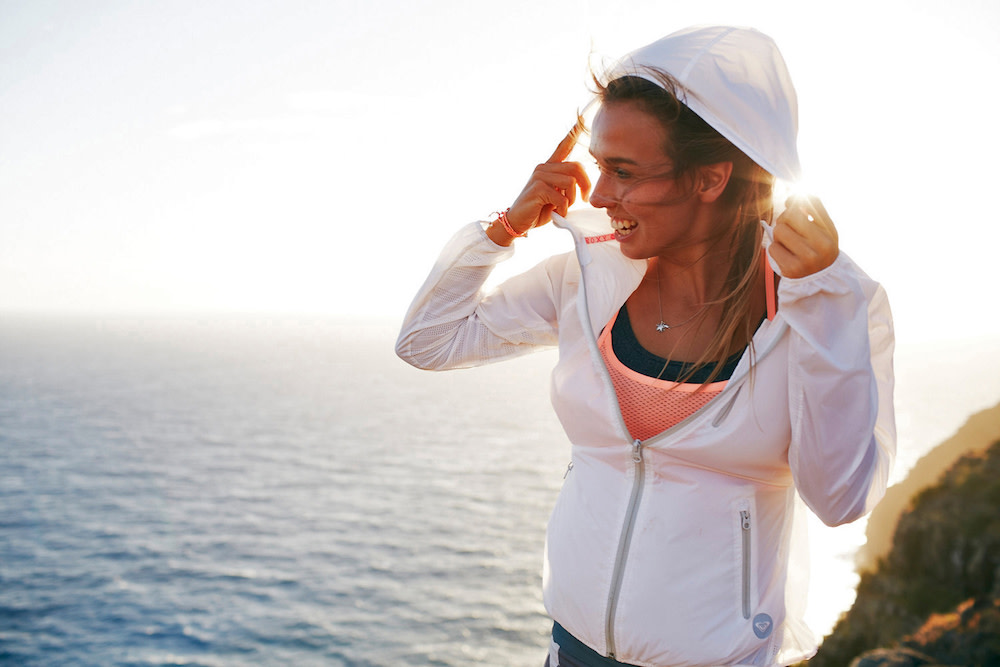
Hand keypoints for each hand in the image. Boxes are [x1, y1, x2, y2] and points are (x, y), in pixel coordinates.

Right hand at [493, 124, 591, 242]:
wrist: (519, 222)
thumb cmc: (539, 210)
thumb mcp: (556, 195)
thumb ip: (566, 186)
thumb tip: (582, 186)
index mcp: (549, 167)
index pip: (563, 146)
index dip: (572, 134)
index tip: (581, 119)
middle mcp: (544, 167)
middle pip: (576, 167)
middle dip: (585, 184)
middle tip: (584, 198)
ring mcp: (539, 176)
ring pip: (570, 182)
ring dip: (571, 199)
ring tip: (563, 207)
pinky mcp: (537, 187)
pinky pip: (562, 197)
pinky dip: (563, 209)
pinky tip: (555, 213)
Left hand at [769, 195, 838, 278]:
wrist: (820, 283)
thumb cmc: (819, 252)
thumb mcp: (824, 232)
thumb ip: (813, 213)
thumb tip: (791, 199)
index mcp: (830, 233)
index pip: (812, 203)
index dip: (796, 199)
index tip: (790, 203)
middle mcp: (822, 244)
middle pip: (789, 215)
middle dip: (784, 219)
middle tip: (787, 228)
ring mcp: (807, 258)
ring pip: (779, 231)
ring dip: (779, 236)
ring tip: (788, 244)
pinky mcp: (792, 269)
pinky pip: (772, 248)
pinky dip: (775, 250)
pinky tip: (785, 256)